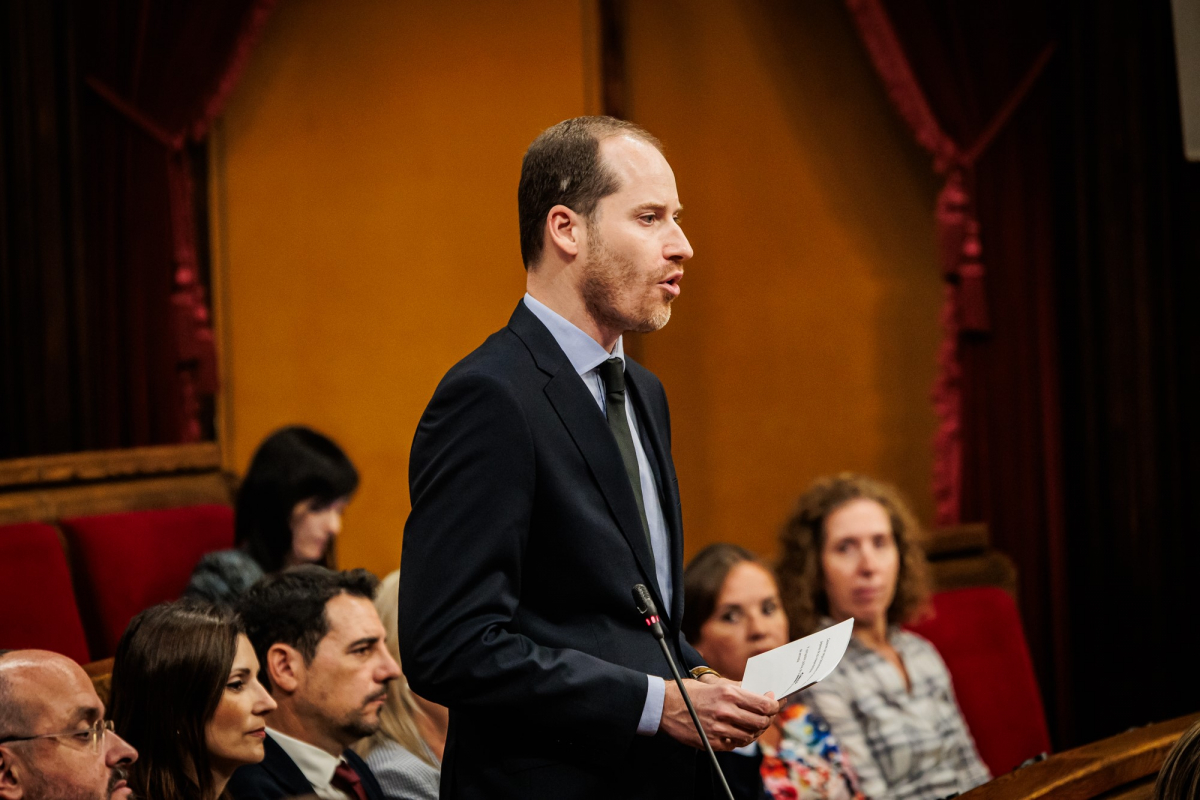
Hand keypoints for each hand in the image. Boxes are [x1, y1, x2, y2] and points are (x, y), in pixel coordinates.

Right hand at [660, 678, 779, 750]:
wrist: (664, 706)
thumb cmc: (688, 691)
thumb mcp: (714, 683)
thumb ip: (737, 688)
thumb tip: (756, 691)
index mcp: (728, 694)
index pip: (764, 704)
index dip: (775, 705)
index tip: (777, 701)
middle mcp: (726, 712)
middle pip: (761, 722)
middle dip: (768, 718)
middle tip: (768, 714)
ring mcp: (720, 730)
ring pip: (750, 735)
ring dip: (756, 730)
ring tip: (754, 724)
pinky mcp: (713, 743)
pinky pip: (736, 744)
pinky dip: (741, 739)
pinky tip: (739, 731)